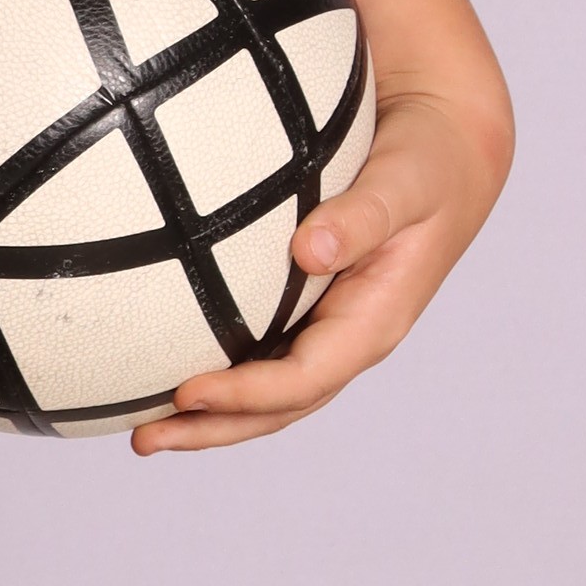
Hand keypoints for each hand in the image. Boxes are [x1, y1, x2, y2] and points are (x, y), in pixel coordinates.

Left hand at [135, 83, 506, 454]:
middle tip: (142, 440)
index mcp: (374, 321)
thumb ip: (363, 215)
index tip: (185, 393)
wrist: (444, 145)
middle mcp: (349, 336)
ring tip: (141, 427)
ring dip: (208, 415)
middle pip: (277, 406)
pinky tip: (165, 366)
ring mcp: (328, 326)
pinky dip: (217, 369)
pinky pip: (259, 350)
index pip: (305, 379)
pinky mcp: (308, 305)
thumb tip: (309, 250)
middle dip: (212, 428)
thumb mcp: (405, 182)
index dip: (245, 395)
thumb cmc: (428, 160)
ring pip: (265, 389)